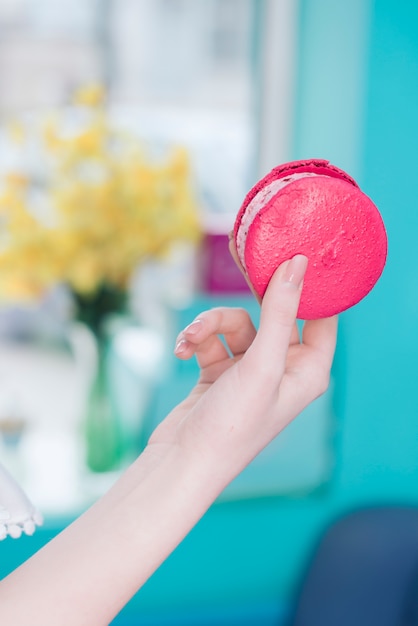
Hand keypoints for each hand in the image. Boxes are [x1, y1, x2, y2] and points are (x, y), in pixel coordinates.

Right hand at [149, 254, 336, 484]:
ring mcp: (251, 370)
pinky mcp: (221, 371)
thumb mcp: (262, 363)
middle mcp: (283, 369)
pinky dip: (196, 340)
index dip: (310, 286)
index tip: (292, 254)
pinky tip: (181, 350)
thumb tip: (298, 264)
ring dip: (209, 325)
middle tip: (242, 259)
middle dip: (251, 296)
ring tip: (190, 339)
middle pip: (275, 313)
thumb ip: (280, 312)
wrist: (181, 461)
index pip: (322, 317)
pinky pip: (212, 339)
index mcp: (309, 371)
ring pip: (236, 323)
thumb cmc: (233, 424)